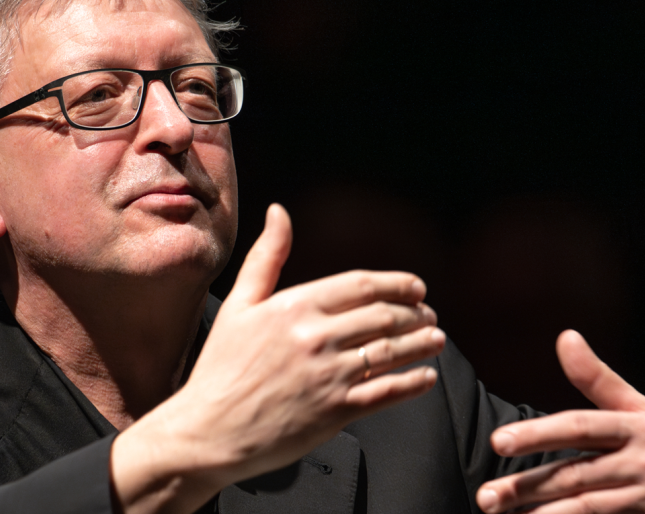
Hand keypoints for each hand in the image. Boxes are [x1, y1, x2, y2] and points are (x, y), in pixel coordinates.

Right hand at [112, 204, 445, 512]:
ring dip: (422, 345)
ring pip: (392, 353)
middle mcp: (314, 338)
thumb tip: (279, 212)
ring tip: (437, 341)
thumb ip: (266, 258)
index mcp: (293, 307)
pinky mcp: (335, 412)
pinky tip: (426, 378)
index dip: (397, 284)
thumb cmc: (220, 368)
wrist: (208, 431)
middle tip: (429, 316)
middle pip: (383, 317)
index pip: (361, 285)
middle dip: (415, 314)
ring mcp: (327, 376)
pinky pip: (387, 393)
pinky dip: (414, 383)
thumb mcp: (238, 306)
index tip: (416, 288)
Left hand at [476, 331, 644, 513]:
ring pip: (587, 511)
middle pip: (576, 476)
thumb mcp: (644, 410)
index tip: (498, 441)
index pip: (580, 428)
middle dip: (527, 487)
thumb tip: (564, 336)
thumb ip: (598, 379)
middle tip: (487, 497)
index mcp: (639, 427)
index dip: (537, 434)